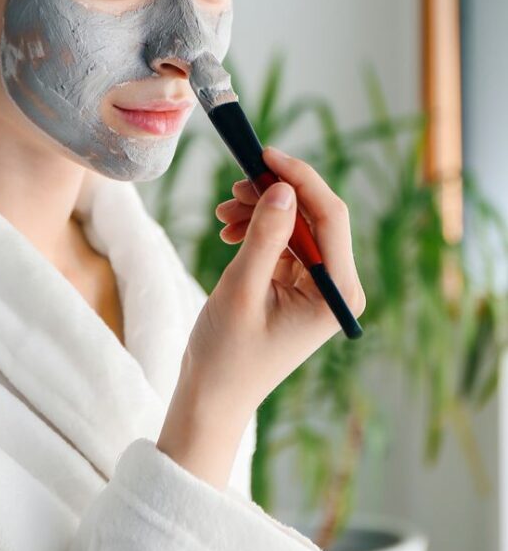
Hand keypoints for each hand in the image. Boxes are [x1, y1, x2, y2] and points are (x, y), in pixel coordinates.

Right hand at [183, 146, 365, 417]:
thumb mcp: (243, 288)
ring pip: (297, 226)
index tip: (265, 154)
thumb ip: (266, 235)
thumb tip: (283, 186)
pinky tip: (230, 232)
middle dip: (275, 195)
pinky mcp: (300, 288)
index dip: (300, 179)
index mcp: (338, 294)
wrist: (212, 396)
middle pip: (316, 218)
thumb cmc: (227, 354)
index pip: (332, 217)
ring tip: (224, 214)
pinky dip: (259, 230)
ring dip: (261, 212)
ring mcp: (320, 288)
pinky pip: (285, 243)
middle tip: (235, 185)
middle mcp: (338, 289)